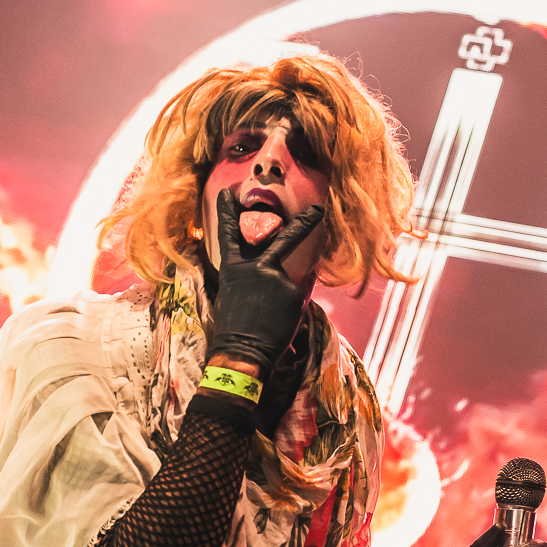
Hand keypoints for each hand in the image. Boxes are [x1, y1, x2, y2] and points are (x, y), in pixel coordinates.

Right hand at [204, 190, 324, 375]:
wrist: (242, 352)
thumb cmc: (233, 330)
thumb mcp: (233, 296)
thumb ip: (250, 280)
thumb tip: (269, 276)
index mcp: (234, 269)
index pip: (229, 236)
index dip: (226, 214)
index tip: (227, 194)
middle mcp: (257, 267)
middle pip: (284, 239)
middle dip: (304, 223)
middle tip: (320, 209)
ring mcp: (277, 277)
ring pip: (288, 285)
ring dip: (282, 303)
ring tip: (268, 320)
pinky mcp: (293, 292)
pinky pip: (296, 300)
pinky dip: (290, 313)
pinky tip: (278, 324)